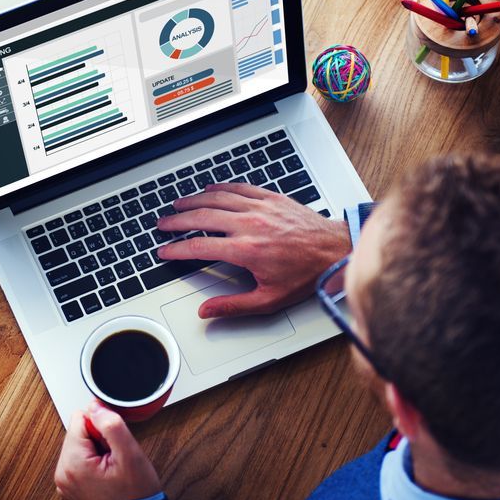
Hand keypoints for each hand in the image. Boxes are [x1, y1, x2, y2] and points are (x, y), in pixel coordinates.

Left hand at [54, 401, 160, 499]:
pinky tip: (107, 473)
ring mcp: (65, 480)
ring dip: (98, 450)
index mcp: (72, 463)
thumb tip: (95, 405)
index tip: (112, 445)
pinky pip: (80, 458)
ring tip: (111, 467)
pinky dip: (94, 461)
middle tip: (114, 459)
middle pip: (78, 431)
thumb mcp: (130, 455)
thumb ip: (111, 425)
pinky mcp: (71, 484)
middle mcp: (63, 472)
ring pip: (80, 443)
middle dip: (99, 439)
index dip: (102, 427)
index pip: (80, 418)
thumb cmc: (135, 496)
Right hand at [157, 182, 350, 318]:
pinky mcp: (270, 198)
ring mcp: (259, 208)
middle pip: (201, 217)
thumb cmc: (307, 275)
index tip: (165, 251)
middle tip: (163, 224)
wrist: (336, 251)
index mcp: (246, 250)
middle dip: (177, 221)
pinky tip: (209, 189)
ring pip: (216, 199)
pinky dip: (220, 188)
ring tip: (178, 205)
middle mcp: (249, 224)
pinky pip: (238, 188)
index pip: (199, 247)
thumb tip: (207, 311)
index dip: (176, 249)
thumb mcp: (269, 299)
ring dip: (193, 201)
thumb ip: (233, 305)